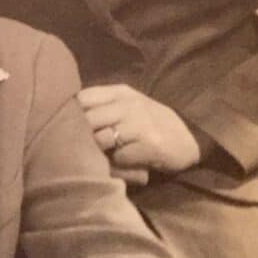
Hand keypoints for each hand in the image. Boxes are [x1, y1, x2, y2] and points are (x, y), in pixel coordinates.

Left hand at [77, 84, 200, 178]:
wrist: (190, 136)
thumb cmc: (151, 121)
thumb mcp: (127, 104)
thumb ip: (101, 105)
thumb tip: (67, 115)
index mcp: (119, 93)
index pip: (83, 98)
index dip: (71, 114)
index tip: (67, 127)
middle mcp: (128, 105)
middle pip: (87, 120)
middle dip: (81, 136)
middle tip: (81, 148)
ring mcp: (140, 125)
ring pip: (100, 139)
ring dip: (97, 152)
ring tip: (101, 158)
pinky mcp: (150, 146)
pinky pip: (119, 158)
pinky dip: (116, 164)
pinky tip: (121, 164)